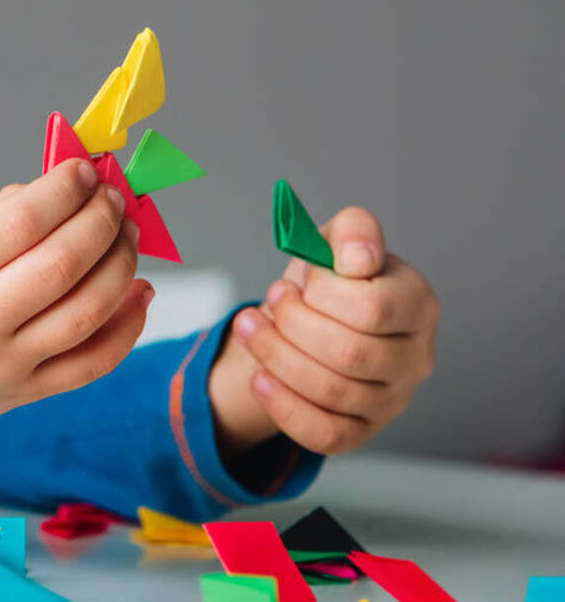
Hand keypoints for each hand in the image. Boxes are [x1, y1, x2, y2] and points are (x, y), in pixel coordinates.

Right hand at [0, 159, 152, 446]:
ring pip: (87, 313)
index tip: (84, 170)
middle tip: (114, 197)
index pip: (18, 224)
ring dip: (122, 263)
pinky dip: (130, 324)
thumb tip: (67, 187)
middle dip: (101, 221)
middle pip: (61, 267)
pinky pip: (95, 362)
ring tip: (128, 233)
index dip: (63, 190)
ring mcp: (3, 368)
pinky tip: (140, 289)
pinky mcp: (27, 394)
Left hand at [210, 207, 438, 455]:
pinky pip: (325, 435)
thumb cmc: (330, 283)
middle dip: (291, 327)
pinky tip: (259, 378)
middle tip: (268, 304)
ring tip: (250, 329)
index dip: (320, 295)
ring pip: (332, 393)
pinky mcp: (363, 431)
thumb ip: (352, 232)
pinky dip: (283, 407)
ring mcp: (393, 400)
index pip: (372, 309)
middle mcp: (415, 357)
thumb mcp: (335, 242)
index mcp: (417, 305)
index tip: (291, 284)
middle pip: (350, 355)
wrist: (310, 321)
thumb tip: (356, 258)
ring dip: (275, 358)